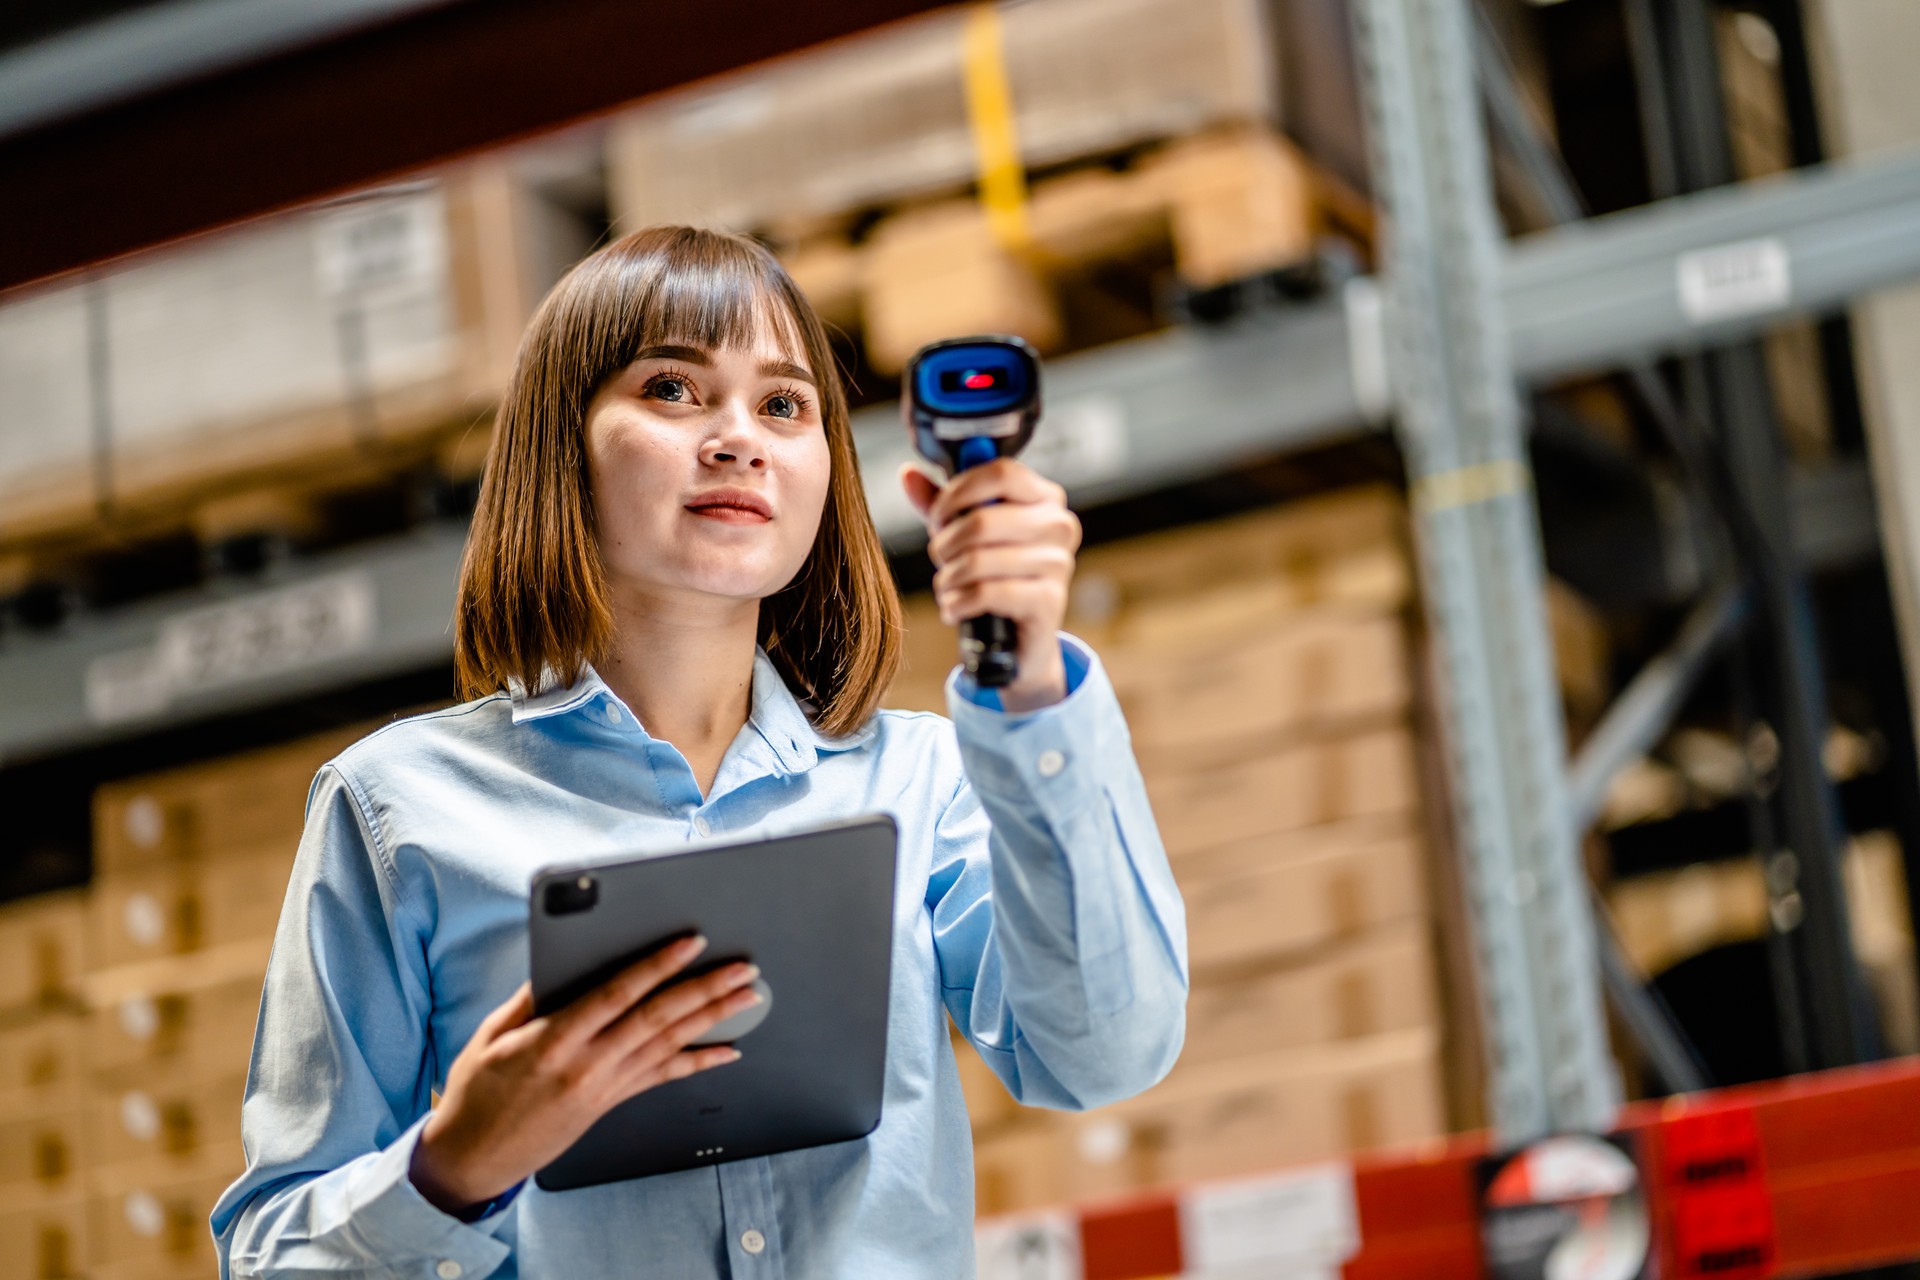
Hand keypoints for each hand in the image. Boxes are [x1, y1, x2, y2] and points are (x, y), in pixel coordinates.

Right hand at [408, 935, 759, 1214]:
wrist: (473, 1157)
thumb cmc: (476, 1094)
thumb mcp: (492, 1034)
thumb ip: (531, 997)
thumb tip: (560, 961)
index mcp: (554, 1040)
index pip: (618, 994)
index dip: (658, 966)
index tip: (690, 943)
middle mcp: (587, 1065)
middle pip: (657, 1019)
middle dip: (705, 989)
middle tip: (742, 969)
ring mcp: (603, 1087)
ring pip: (669, 1045)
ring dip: (712, 1019)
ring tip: (746, 998)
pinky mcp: (610, 1103)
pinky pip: (663, 1078)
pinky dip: (698, 1063)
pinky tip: (727, 1052)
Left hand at [900, 458, 1080, 713]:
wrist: (1020, 639)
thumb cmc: (994, 575)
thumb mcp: (967, 534)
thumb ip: (942, 504)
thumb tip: (908, 474)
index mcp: (1045, 497)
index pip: (1001, 472)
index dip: (958, 492)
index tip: (938, 516)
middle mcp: (1059, 525)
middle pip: (982, 519)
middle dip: (945, 543)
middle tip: (940, 558)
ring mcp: (1059, 563)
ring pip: (978, 560)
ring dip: (948, 578)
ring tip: (946, 587)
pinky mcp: (1049, 601)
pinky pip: (986, 593)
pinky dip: (958, 603)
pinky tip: (953, 609)